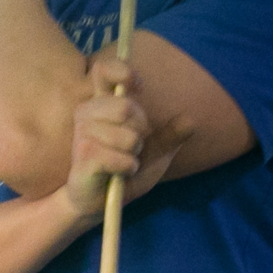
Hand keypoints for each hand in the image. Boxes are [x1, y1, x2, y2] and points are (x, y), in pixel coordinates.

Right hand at [61, 52, 185, 218]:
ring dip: (134, 154)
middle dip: (141, 131)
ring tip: (123, 162)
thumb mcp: (155, 152)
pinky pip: (120, 158)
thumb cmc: (123, 170)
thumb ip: (170, 136)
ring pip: (127, 136)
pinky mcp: (83, 156)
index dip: (121, 71)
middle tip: (132, 146)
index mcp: (104, 105)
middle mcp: (87, 113)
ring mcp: (82, 134)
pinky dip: (128, 168)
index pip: (103, 71)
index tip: (138, 85)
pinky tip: (119, 173)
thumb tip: (190, 120)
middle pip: (126, 107)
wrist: (99, 201)